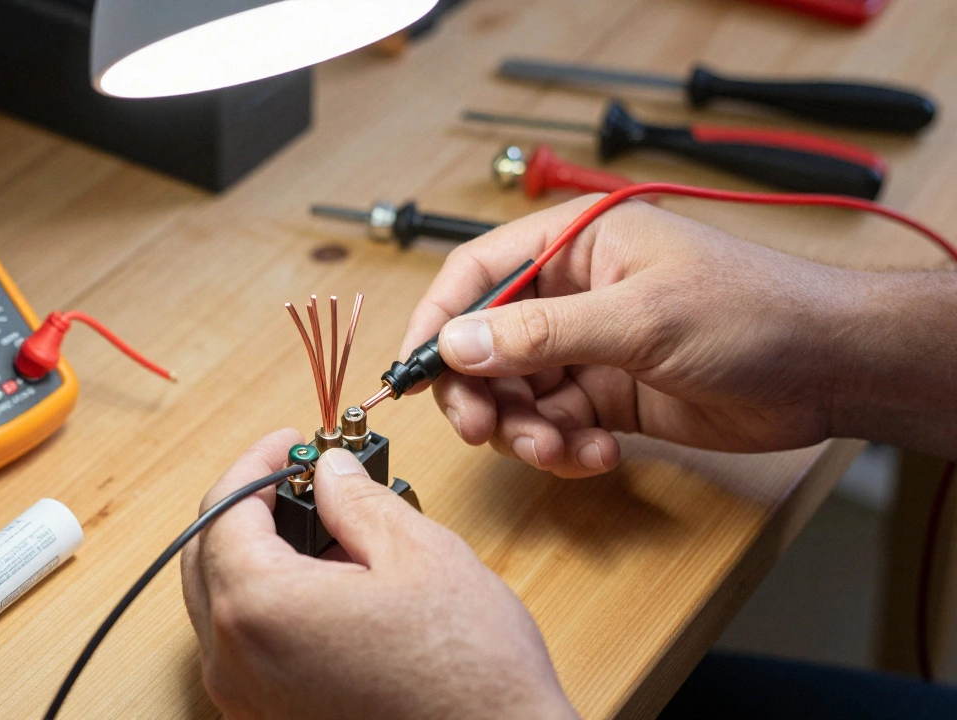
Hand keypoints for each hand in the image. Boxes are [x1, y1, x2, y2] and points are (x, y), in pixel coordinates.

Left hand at [181, 429, 576, 719]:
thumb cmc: (469, 673)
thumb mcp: (420, 555)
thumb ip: (359, 500)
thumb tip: (332, 471)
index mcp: (260, 608)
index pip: (222, 511)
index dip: (256, 463)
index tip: (291, 442)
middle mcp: (235, 663)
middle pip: (208, 557)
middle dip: (250, 506)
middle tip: (302, 477)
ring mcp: (247, 702)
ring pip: (224, 604)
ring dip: (260, 555)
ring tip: (329, 530)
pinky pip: (248, 648)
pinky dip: (272, 605)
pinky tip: (331, 587)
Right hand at [403, 196, 858, 476]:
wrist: (831, 368)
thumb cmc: (752, 311)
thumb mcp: (641, 318)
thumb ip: (542, 333)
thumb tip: (456, 344)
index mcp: (574, 245)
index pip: (476, 274)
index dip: (437, 320)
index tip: (413, 369)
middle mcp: (571, 293)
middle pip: (485, 343)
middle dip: (481, 392)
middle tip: (483, 430)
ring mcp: (589, 346)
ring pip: (517, 393)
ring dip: (526, 430)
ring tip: (558, 449)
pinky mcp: (608, 395)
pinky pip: (556, 424)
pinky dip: (563, 447)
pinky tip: (597, 453)